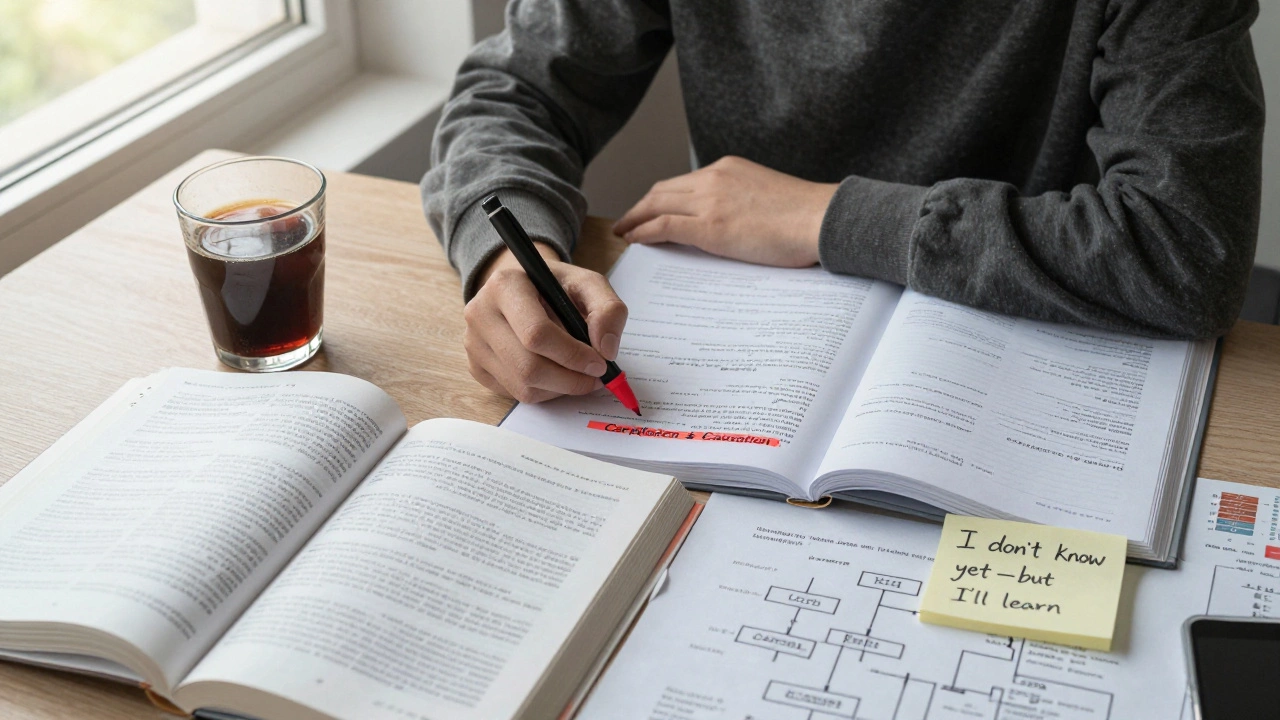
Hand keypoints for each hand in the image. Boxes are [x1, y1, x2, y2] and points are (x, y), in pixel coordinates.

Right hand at [464, 243, 627, 403]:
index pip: (536, 334)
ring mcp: (473, 343)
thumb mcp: (588, 284)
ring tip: (578, 374)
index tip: (599, 363)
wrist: (524, 289)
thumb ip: (609, 310)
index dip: (572, 355)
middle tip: (595, 377)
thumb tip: (606, 350)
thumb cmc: (556, 288)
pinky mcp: (476, 366)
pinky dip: (544, 391)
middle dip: (570, 379)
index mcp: (505, 285)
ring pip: (522, 386)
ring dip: (560, 388)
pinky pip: (515, 393)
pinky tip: (556, 374)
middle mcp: (480, 313)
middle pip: (528, 367)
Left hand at [613, 156, 838, 266]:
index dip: (659, 196)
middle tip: (626, 221)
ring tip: (622, 232)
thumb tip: (732, 222)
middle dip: (640, 206)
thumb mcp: (766, 196)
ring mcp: (710, 201)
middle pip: (662, 190)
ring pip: (656, 205)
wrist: (822, 218)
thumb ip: (742, 202)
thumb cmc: (806, 216)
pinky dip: (642, 231)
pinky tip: (633, 240)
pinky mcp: (710, 227)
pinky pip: (663, 226)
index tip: (648, 208)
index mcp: (728, 168)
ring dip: (634, 218)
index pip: (683, 182)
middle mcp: (713, 177)